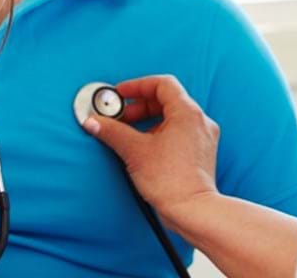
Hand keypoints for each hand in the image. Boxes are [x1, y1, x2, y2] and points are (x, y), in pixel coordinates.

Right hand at [83, 74, 220, 215]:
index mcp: (187, 112)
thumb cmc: (171, 181)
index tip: (120, 93)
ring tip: (129, 132)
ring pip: (173, 117)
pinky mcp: (200, 154)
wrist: (192, 211)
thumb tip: (94, 121)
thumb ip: (112, 131)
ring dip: (148, 120)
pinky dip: (160, 132)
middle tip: (120, 116)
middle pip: (167, 100)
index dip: (137, 85)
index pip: (162, 84)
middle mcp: (199, 121)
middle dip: (139, 106)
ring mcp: (202, 138)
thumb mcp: (134, 151)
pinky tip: (144, 146)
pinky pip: (179, 132)